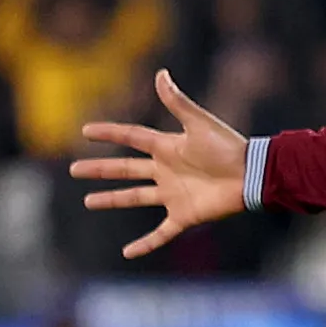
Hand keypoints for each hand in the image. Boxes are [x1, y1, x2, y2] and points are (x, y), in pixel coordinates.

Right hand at [71, 70, 247, 258]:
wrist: (252, 176)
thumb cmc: (228, 148)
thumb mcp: (199, 123)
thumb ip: (177, 102)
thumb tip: (161, 73)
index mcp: (167, 147)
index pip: (131, 138)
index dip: (109, 133)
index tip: (85, 131)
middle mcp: (166, 171)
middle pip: (125, 169)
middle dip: (99, 170)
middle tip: (73, 169)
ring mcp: (173, 194)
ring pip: (135, 197)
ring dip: (111, 199)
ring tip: (88, 201)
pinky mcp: (184, 216)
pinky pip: (160, 233)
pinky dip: (145, 244)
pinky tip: (127, 253)